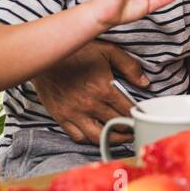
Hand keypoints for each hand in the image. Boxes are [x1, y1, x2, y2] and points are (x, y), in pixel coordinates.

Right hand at [33, 41, 147, 144]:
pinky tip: (98, 134)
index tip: (142, 118)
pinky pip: (78, 137)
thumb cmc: (78, 52)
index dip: (138, 117)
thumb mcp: (108, 51)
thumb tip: (145, 83)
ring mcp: (74, 113)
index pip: (127, 111)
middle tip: (135, 129)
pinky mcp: (61, 117)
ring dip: (112, 140)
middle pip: (116, 126)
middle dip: (129, 129)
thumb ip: (129, 66)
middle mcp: (89, 104)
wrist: (45, 55)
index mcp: (103, 88)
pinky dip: (90, 140)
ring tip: (121, 137)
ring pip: (98, 137)